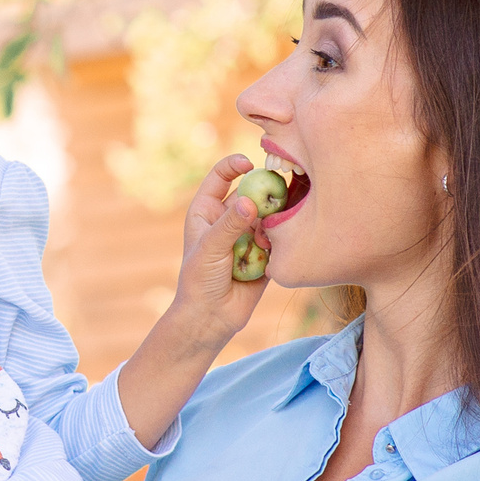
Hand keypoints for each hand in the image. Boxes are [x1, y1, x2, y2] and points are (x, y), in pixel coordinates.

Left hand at [168, 152, 272, 341]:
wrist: (212, 317)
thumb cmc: (200, 280)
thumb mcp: (210, 248)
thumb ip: (230, 224)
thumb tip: (250, 202)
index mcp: (207, 210)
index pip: (221, 177)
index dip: (234, 165)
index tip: (250, 163)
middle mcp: (228, 219)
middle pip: (251, 193)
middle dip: (265, 192)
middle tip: (277, 193)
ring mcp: (247, 235)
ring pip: (268, 215)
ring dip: (272, 220)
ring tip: (266, 236)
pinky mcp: (264, 253)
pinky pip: (278, 238)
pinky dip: (279, 241)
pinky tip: (271, 253)